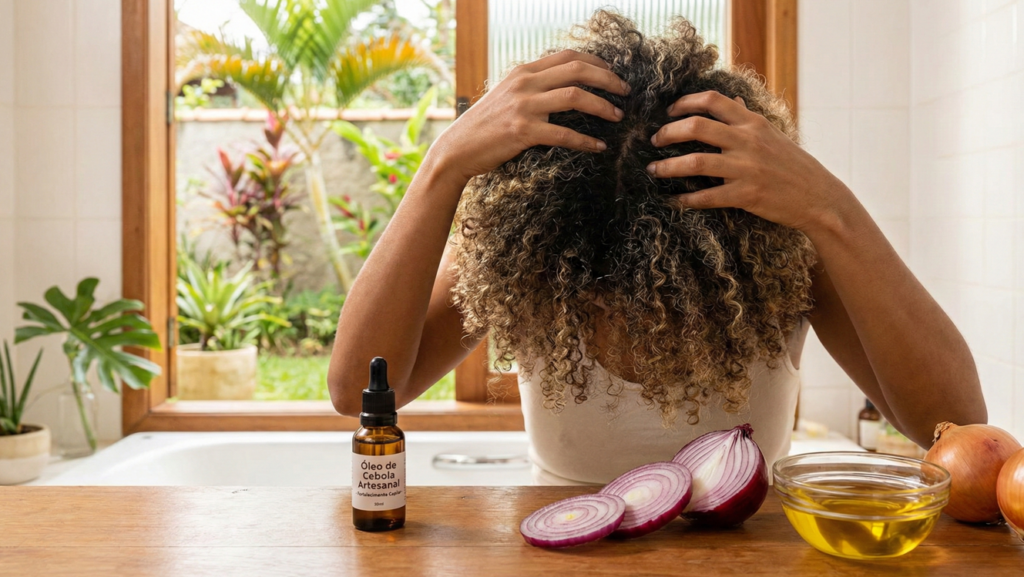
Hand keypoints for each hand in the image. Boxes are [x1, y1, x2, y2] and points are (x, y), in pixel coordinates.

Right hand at [430, 50, 628, 183]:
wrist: (457, 149)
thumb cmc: (484, 126)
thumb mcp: (506, 96)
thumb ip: (531, 87)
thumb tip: (561, 86)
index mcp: (523, 72)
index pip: (568, 57)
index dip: (597, 62)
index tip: (613, 73)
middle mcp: (525, 83)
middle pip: (578, 70)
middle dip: (608, 79)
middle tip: (626, 91)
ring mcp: (524, 106)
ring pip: (575, 97)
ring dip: (603, 106)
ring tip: (617, 117)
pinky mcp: (523, 131)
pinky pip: (564, 133)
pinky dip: (586, 141)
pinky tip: (598, 146)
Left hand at [647, 91, 852, 233]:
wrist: (819, 197)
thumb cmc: (794, 165)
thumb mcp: (773, 134)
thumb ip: (748, 117)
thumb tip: (734, 99)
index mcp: (753, 123)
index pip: (712, 100)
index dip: (685, 102)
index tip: (669, 112)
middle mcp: (748, 141)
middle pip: (696, 126)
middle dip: (668, 133)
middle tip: (654, 141)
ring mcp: (747, 168)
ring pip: (695, 162)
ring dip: (668, 167)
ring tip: (653, 171)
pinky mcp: (746, 195)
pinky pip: (707, 196)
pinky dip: (685, 199)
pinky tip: (673, 200)